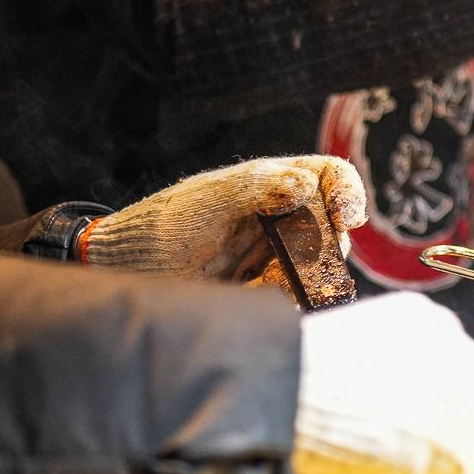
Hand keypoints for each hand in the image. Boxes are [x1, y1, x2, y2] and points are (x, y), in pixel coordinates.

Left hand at [84, 155, 367, 281]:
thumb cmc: (163, 224)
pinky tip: (249, 293)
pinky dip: (278, 297)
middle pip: (330, 226)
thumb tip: (308, 184)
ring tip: (265, 280)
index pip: (328, 176)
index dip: (347, 192)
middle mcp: (279, 217)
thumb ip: (260, 187)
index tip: (346, 218)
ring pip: (315, 265)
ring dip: (303, 276)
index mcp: (273, 184)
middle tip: (311, 261)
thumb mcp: (212, 199)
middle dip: (327, 245)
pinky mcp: (260, 289)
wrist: (126, 270)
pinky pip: (289, 295)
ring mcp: (272, 254)